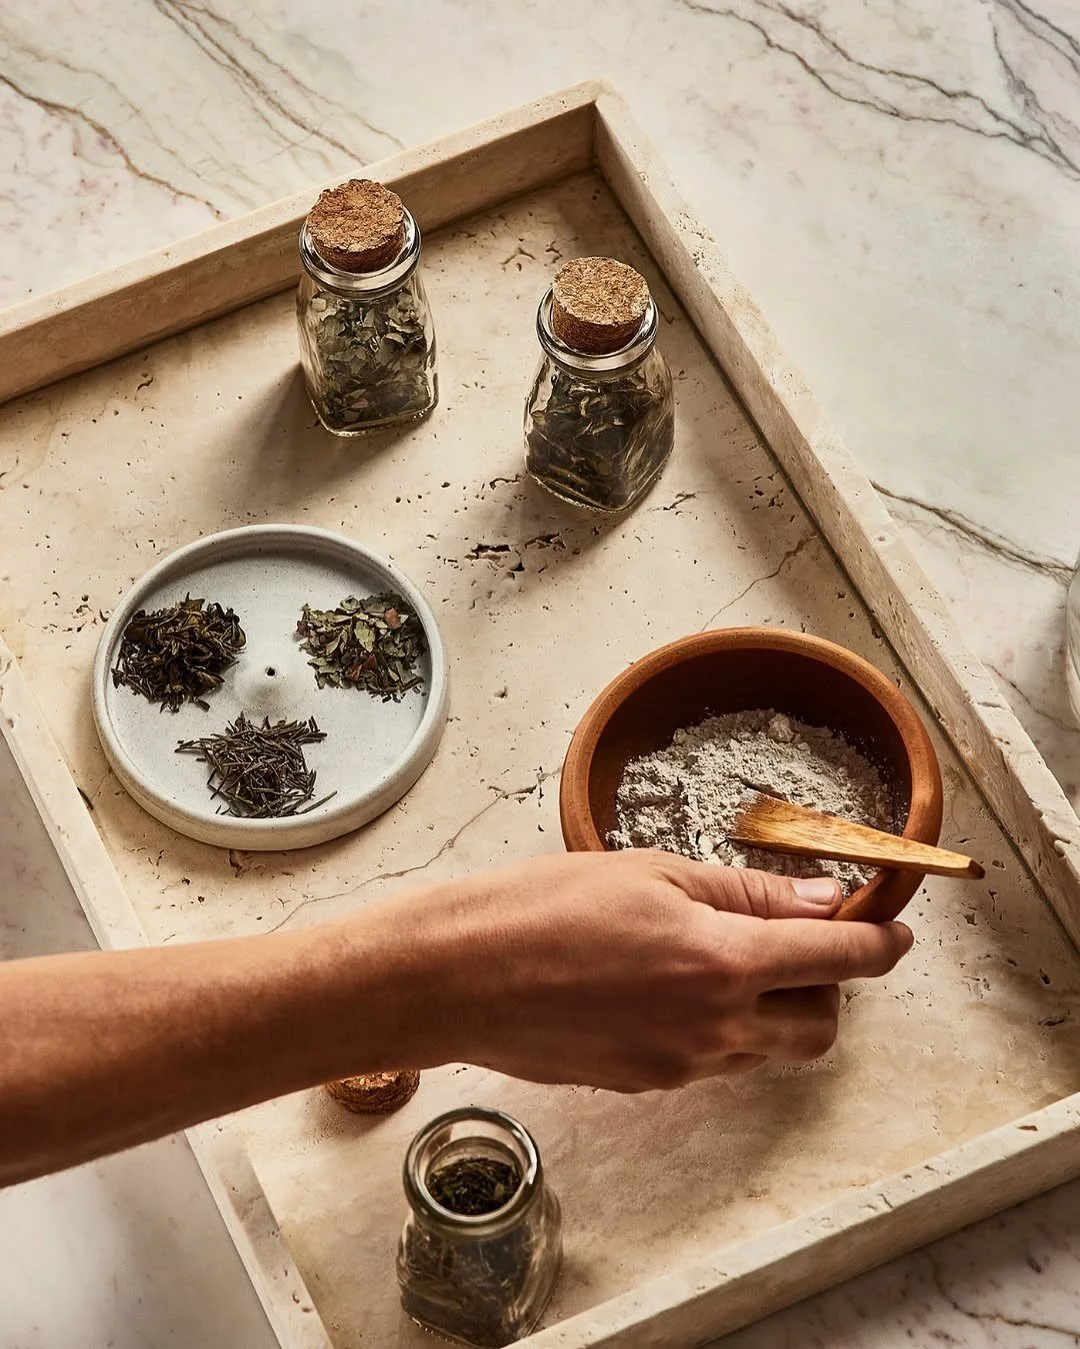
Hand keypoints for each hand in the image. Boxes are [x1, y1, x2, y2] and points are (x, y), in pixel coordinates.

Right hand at [365, 850, 912, 1091]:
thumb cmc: (541, 907)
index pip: (839, 962)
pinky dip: (721, 1027)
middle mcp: (713, 1028)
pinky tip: (669, 982)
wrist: (456, 975)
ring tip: (720, 954)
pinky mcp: (646, 1083)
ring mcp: (679, 1065)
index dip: (878, 944)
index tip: (890, 931)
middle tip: (795, 938)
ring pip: (766, 1048)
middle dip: (826, 985)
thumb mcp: (651, 872)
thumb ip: (746, 893)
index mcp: (722, 962)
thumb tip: (821, 902)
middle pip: (818, 1026)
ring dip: (771, 1009)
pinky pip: (713, 1061)